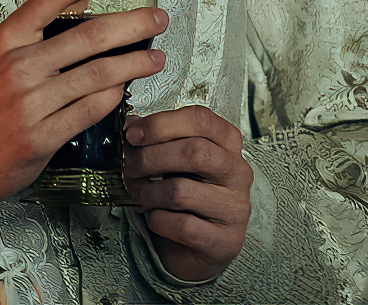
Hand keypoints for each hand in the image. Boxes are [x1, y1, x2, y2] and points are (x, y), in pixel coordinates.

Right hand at [0, 0, 167, 244]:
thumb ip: (36, 38)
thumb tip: (88, 14)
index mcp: (8, 37)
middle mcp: (20, 64)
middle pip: (90, 34)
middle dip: (134, 24)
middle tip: (159, 19)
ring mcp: (31, 101)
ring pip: (99, 74)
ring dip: (135, 64)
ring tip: (156, 59)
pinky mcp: (42, 136)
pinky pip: (91, 110)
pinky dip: (114, 98)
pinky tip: (124, 91)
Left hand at [122, 105, 252, 281]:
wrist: (192, 247)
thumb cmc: (182, 196)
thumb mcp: (171, 161)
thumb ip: (156, 140)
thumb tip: (131, 126)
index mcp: (227, 144)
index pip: (201, 120)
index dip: (161, 124)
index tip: (132, 134)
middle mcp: (238, 172)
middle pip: (194, 152)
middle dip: (150, 158)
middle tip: (128, 167)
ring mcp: (236, 208)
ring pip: (182, 191)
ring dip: (148, 192)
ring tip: (136, 195)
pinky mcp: (227, 240)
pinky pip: (182, 225)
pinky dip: (158, 221)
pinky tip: (154, 218)